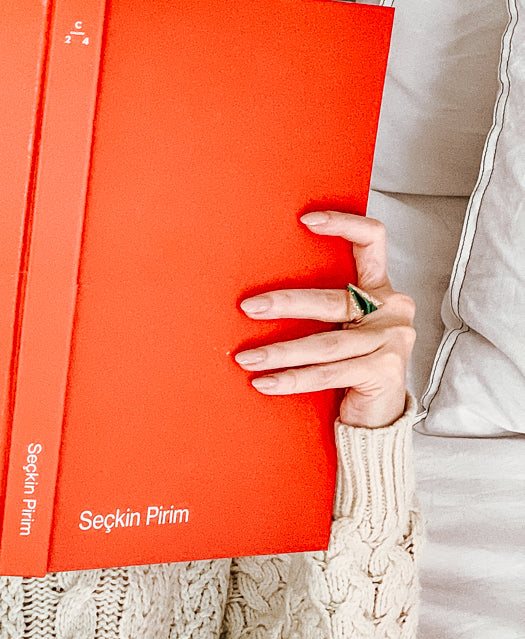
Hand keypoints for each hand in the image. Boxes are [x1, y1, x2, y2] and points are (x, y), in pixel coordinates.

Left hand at [233, 211, 415, 428]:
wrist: (378, 418)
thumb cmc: (352, 368)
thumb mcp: (341, 330)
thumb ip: (324, 309)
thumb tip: (259, 294)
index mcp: (381, 291)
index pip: (372, 240)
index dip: (343, 224)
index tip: (305, 220)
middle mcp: (392, 310)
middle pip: (332, 299)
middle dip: (285, 304)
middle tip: (248, 307)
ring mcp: (392, 340)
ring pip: (325, 343)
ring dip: (279, 352)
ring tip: (246, 357)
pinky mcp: (386, 370)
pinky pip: (328, 373)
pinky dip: (292, 379)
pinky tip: (264, 382)